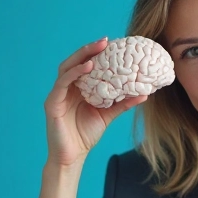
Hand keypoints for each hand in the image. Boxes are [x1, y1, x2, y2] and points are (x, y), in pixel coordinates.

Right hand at [44, 37, 148, 167]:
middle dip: (90, 49)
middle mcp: (66, 88)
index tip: (115, 44)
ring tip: (98, 49)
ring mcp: (58, 94)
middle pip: (75, 62)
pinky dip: (75, 73)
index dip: (98, 53)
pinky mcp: (52, 103)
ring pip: (67, 67)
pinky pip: (63, 83)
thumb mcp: (108, 114)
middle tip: (106, 41)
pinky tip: (88, 67)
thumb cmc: (86, 135)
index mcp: (77, 88)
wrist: (72, 156)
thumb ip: (123, 103)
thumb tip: (144, 93)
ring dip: (82, 56)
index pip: (86, 65)